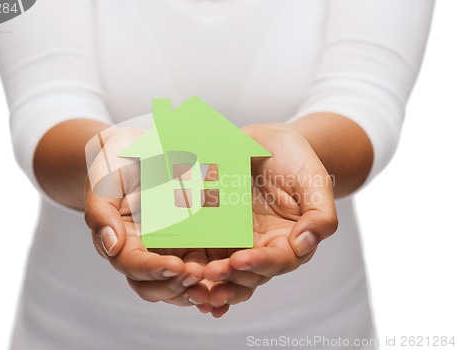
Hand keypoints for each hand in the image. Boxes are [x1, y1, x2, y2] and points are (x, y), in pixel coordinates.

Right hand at [84, 127, 208, 306]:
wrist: (136, 150)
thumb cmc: (117, 165)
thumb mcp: (104, 182)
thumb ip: (101, 213)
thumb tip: (112, 246)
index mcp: (121, 242)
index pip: (133, 266)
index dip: (153, 270)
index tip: (176, 266)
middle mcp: (143, 253)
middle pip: (154, 286)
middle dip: (175, 285)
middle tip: (198, 275)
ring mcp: (166, 251)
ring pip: (177, 284)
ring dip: (194, 287)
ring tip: (215, 278)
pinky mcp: (188, 243)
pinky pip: (199, 264)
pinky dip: (210, 273)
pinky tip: (227, 270)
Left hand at [203, 123, 337, 311]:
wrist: (266, 143)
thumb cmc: (295, 161)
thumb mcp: (314, 181)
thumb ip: (320, 215)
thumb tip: (306, 243)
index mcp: (289, 241)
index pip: (278, 261)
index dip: (260, 264)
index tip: (240, 260)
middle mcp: (262, 247)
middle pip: (247, 274)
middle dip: (228, 278)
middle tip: (208, 273)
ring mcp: (236, 241)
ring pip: (223, 270)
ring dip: (207, 278)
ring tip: (190, 276)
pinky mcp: (214, 231)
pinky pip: (202, 249)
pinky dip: (191, 261)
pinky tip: (176, 265)